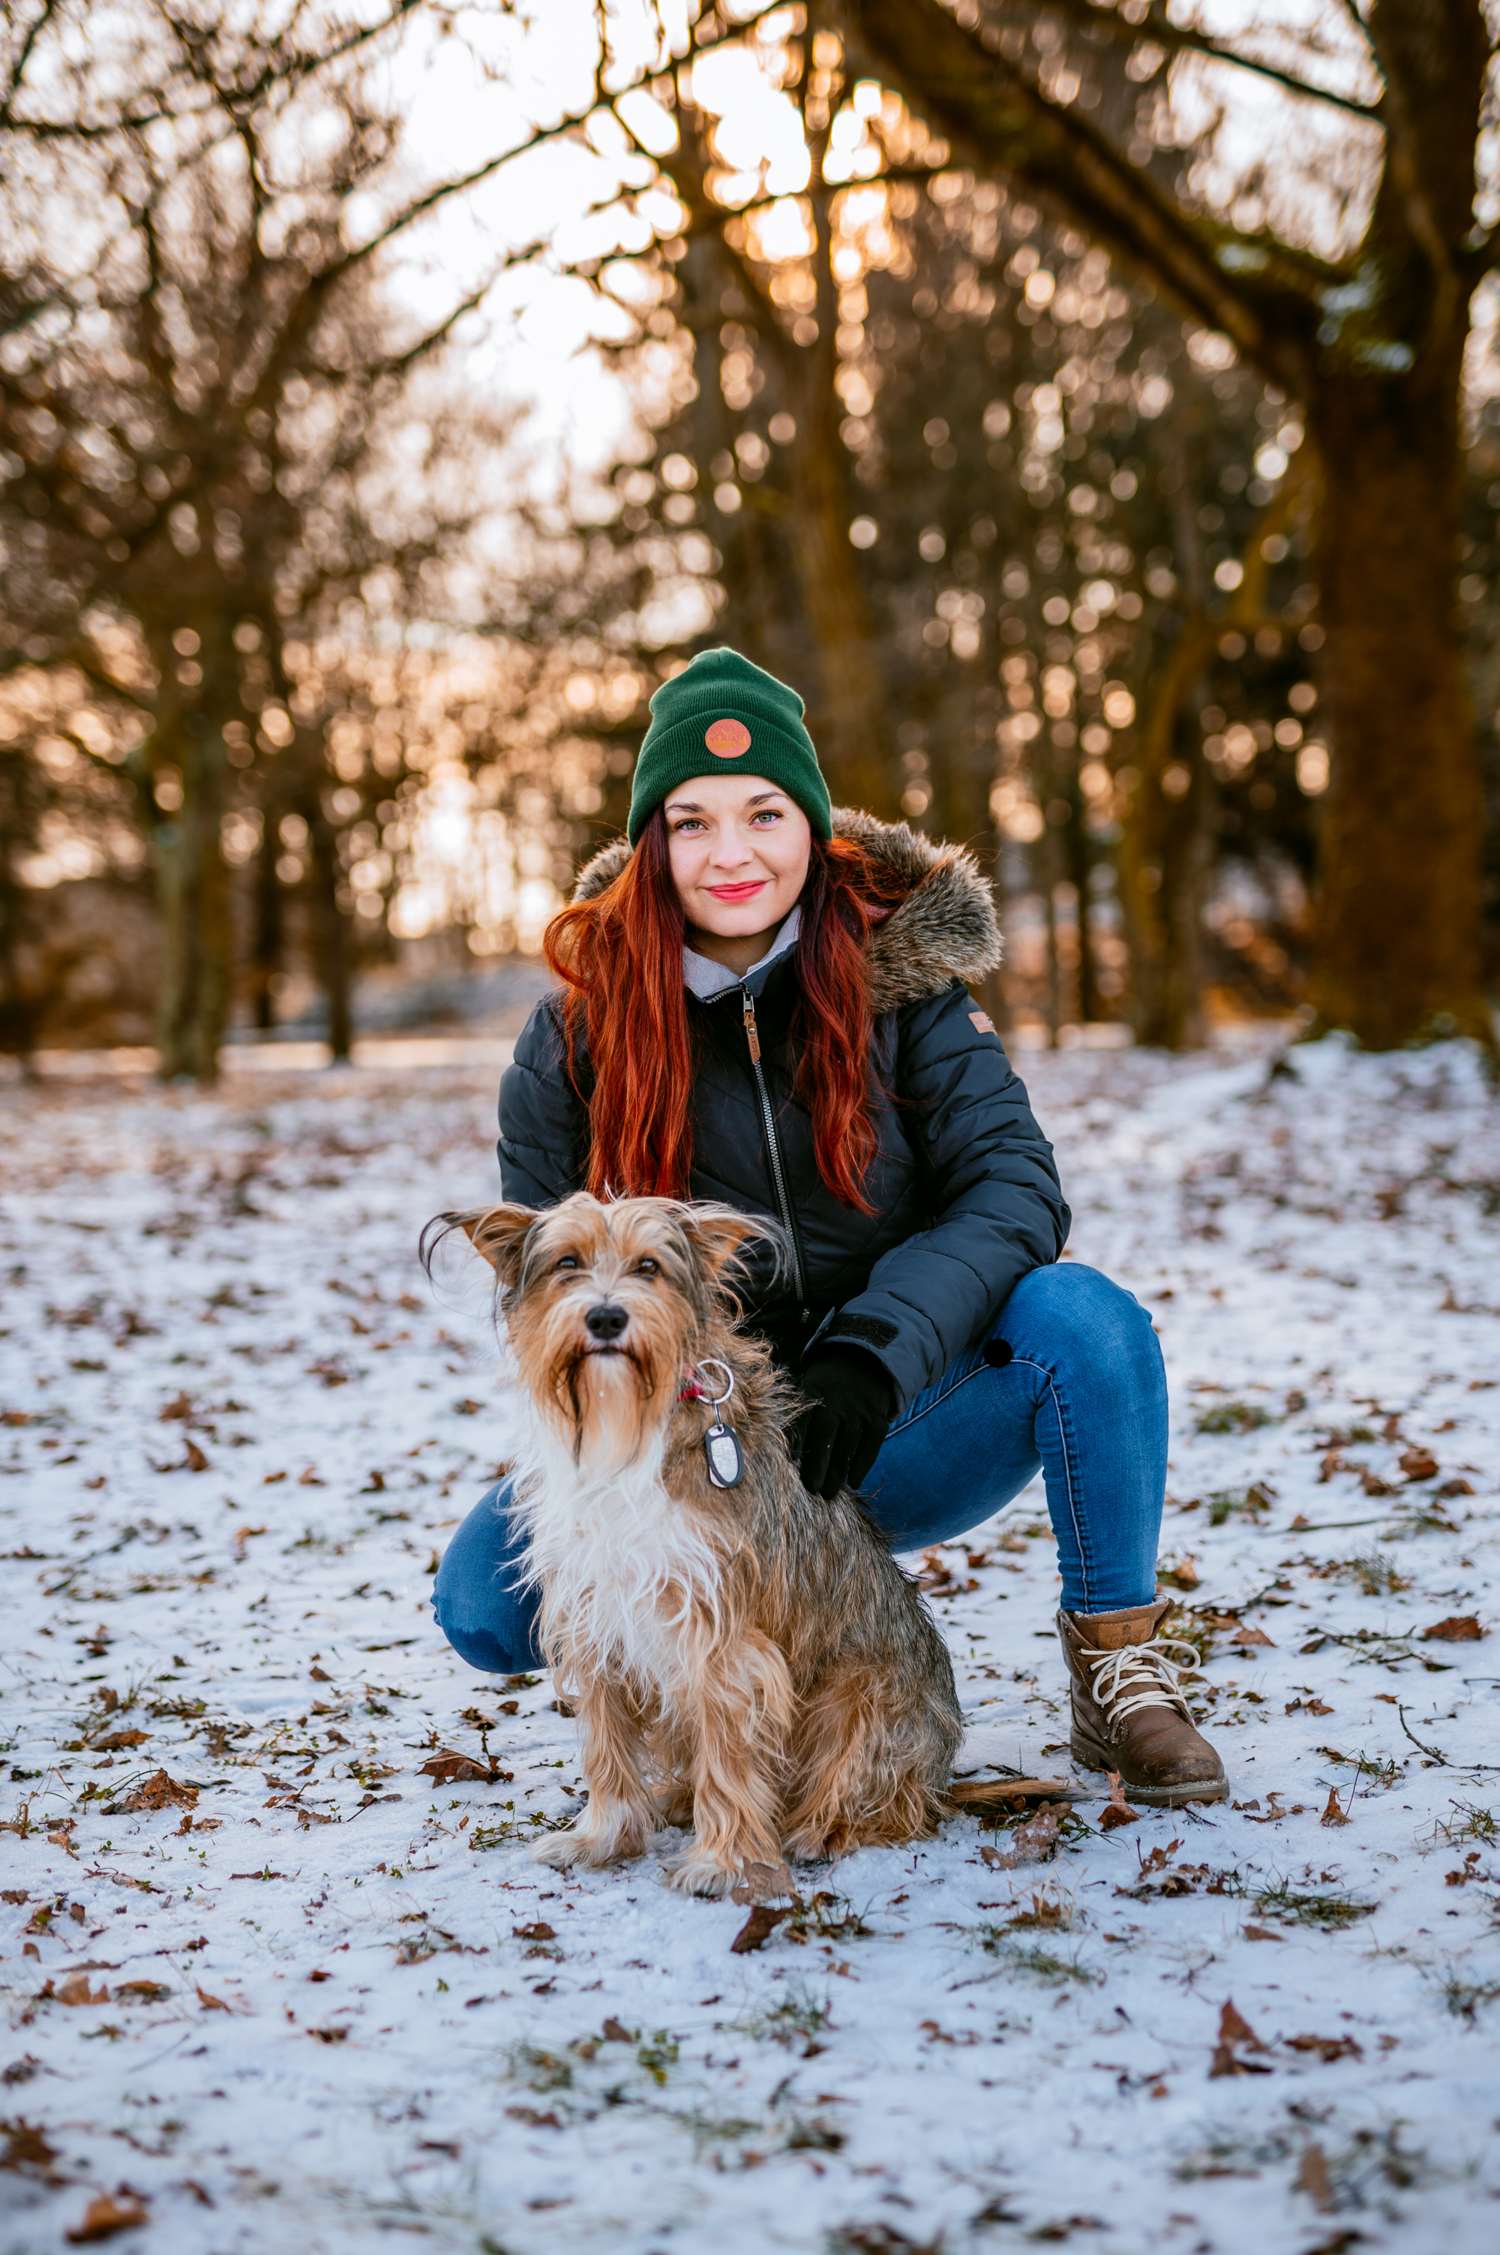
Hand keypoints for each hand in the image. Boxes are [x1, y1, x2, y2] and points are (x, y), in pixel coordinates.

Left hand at [791, 1347, 896, 1499]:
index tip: (791, 1469)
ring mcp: (860, 1409)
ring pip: (847, 1446)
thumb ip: (800, 1411)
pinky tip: (854, 1482)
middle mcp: (838, 1400)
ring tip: (829, 1494)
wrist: (865, 1356)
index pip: (804, 1423)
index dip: (798, 1446)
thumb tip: (785, 1449)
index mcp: (815, 1391)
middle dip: (817, 1467)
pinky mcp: (878, 1416)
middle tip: (812, 1490)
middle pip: (825, 1438)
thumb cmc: (828, 1380)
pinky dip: (862, 1465)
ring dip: (838, 1472)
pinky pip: (871, 1445)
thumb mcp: (811, 1384)